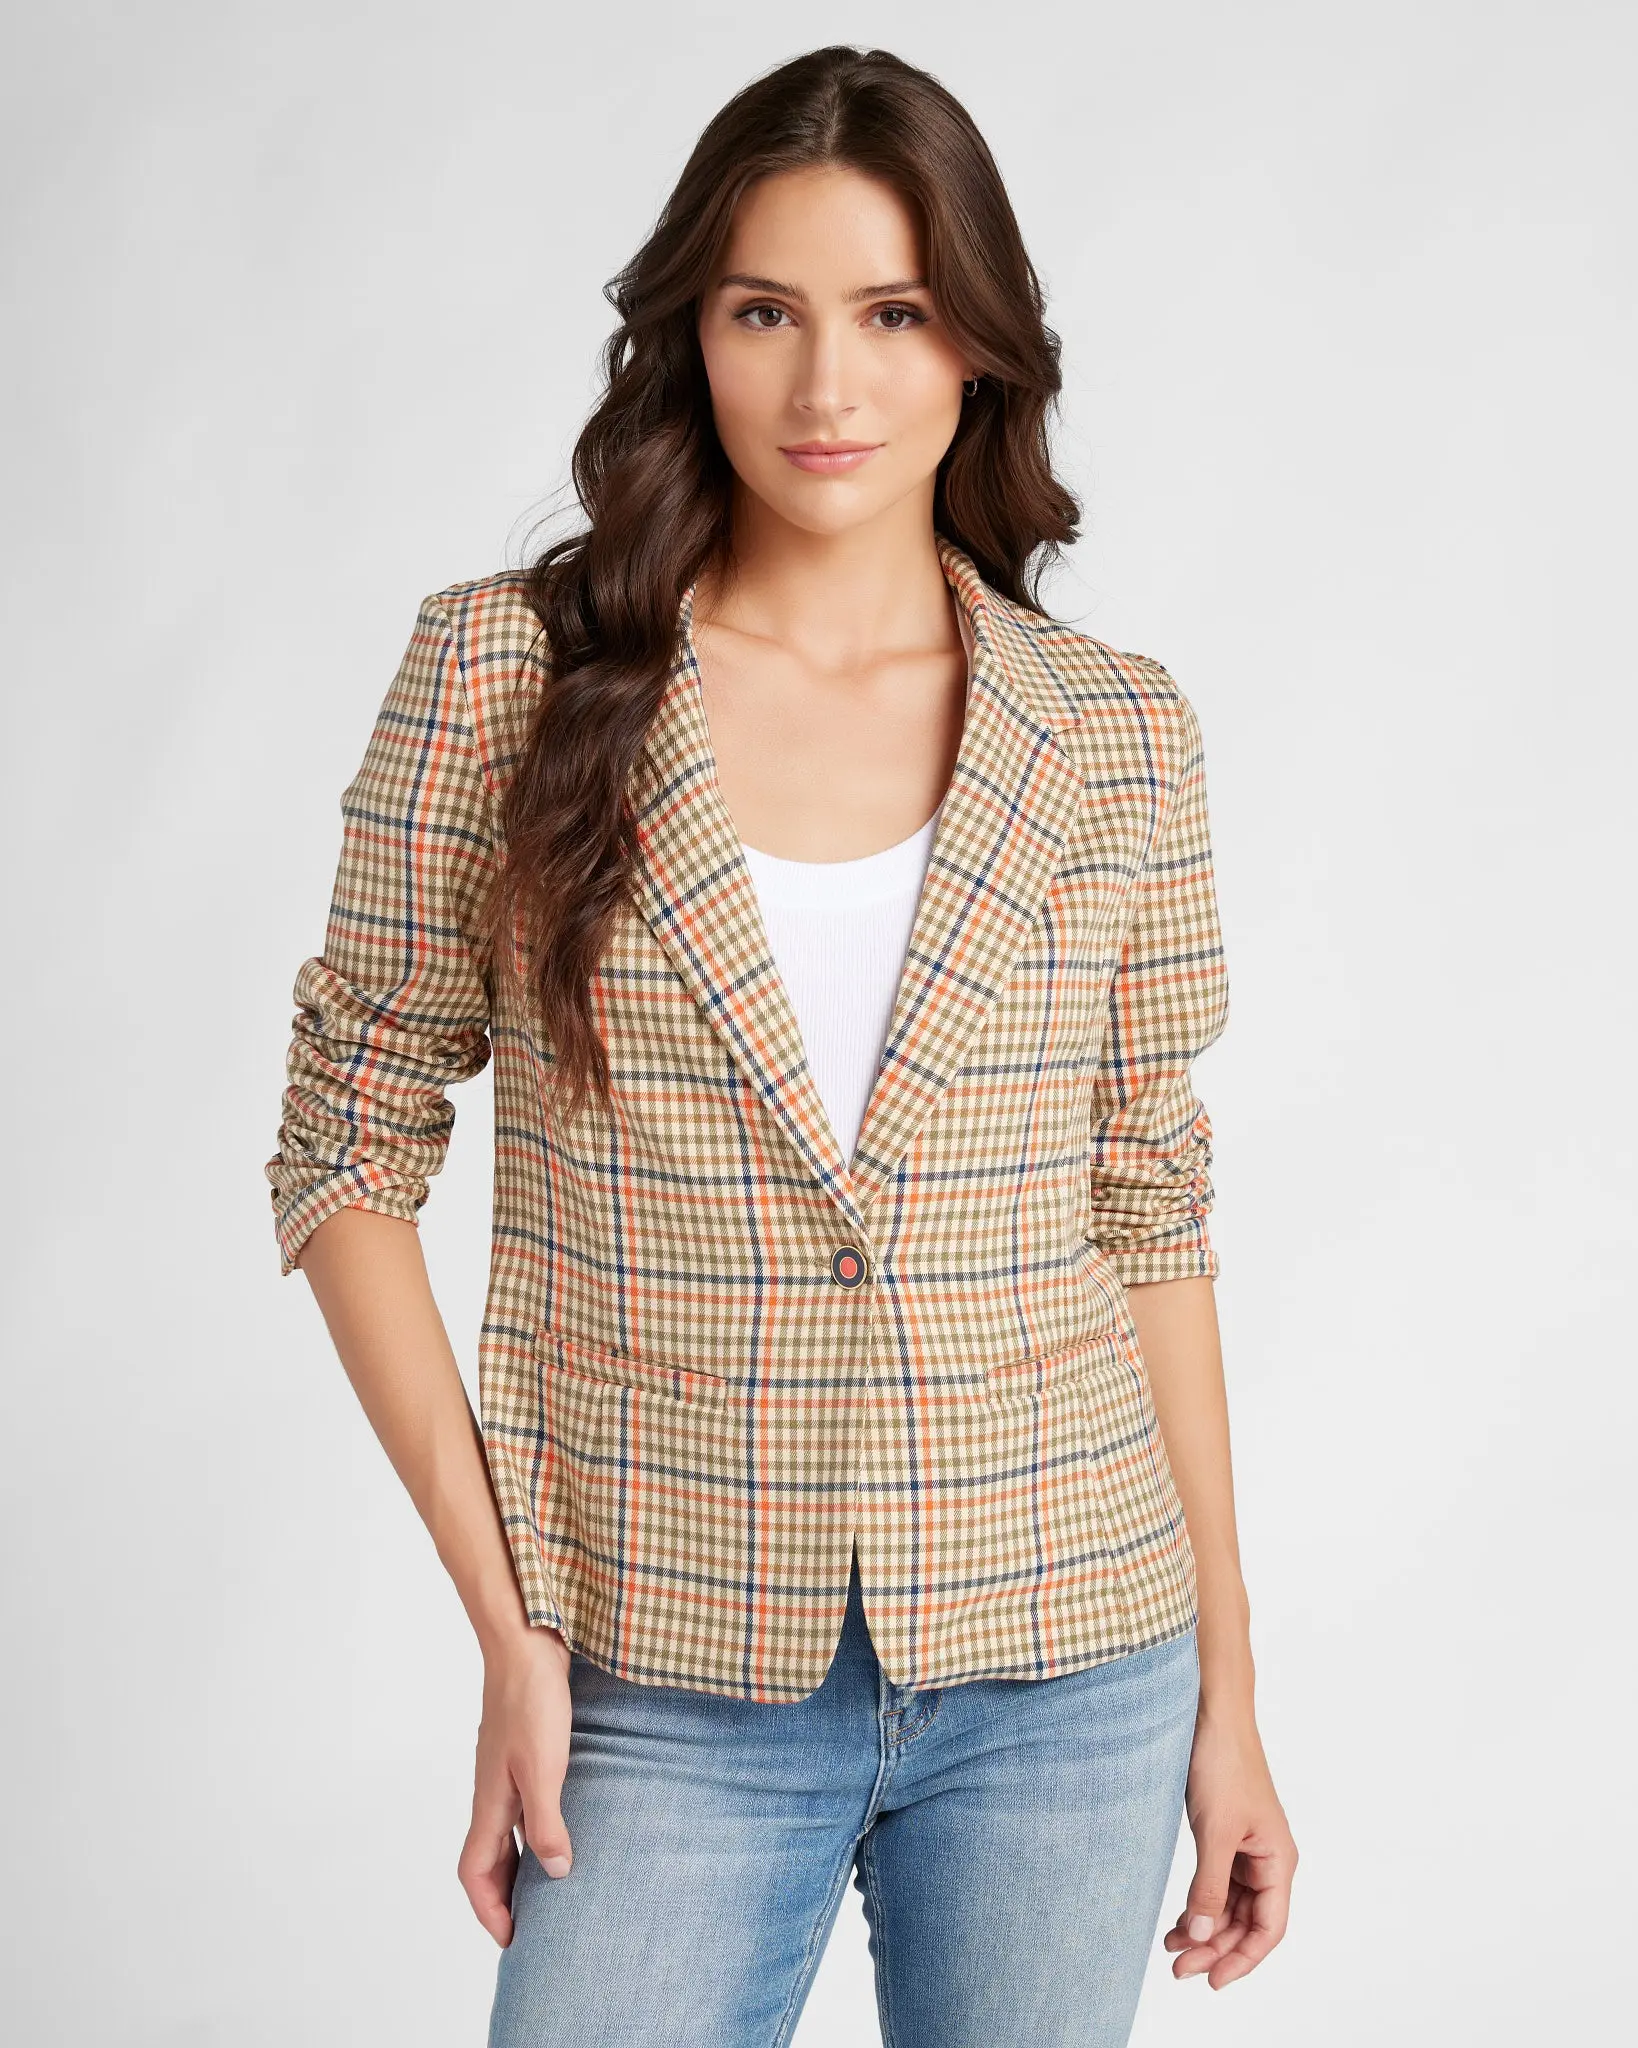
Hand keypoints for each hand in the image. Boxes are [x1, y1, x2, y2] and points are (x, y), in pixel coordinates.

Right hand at [457, 1624, 575, 1944]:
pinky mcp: (523, 1751)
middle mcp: (492, 1791)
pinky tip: (562, 1823)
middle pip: (486, 1859)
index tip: (512, 1940)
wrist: (527, 1643)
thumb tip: (557, 1873)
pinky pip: (521, 1805)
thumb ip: (546, 1822)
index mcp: (489, 1802)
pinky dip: (533, 1827)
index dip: (488, 1911)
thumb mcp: (544, 1768)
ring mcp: (505, 1770)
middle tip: (533, 1924)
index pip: (474, 1873)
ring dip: (519, 1864)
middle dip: (503, 1896)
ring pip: (504, 1832)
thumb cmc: (531, 1701)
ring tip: (550, 1884)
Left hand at [1163, 1703, 1296, 1988]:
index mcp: (1278, 1860)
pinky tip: (1178, 1920)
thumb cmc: (1223, 1763)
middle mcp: (1268, 1859)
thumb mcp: (1215, 1832)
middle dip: (1216, 1949)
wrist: (1211, 1713)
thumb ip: (1210, 1888)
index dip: (1243, 1960)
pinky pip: (1218, 1884)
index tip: (1212, 1982)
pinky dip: (1200, 1904)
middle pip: (1248, 1923)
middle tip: (1178, 1969)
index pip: (1269, 1929)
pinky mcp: (1226, 1836)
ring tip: (1171, 1949)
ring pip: (1231, 1907)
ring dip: (1205, 1930)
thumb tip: (1202, 1938)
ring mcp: (1247, 1848)